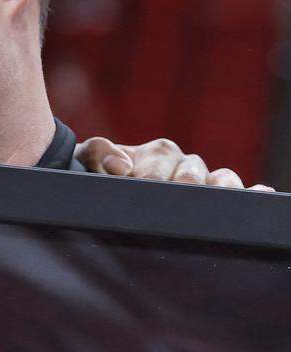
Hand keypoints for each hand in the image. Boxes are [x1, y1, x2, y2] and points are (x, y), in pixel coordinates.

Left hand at [74, 137, 274, 190]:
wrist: (102, 183)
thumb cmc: (99, 172)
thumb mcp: (90, 161)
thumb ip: (98, 153)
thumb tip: (121, 165)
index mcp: (157, 153)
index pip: (163, 161)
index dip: (151, 174)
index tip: (138, 183)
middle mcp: (183, 164)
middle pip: (193, 172)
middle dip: (182, 183)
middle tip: (170, 194)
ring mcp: (201, 181)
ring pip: (220, 179)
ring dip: (220, 187)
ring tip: (215, 195)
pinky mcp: (214, 198)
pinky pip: (238, 193)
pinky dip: (250, 193)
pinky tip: (262, 192)